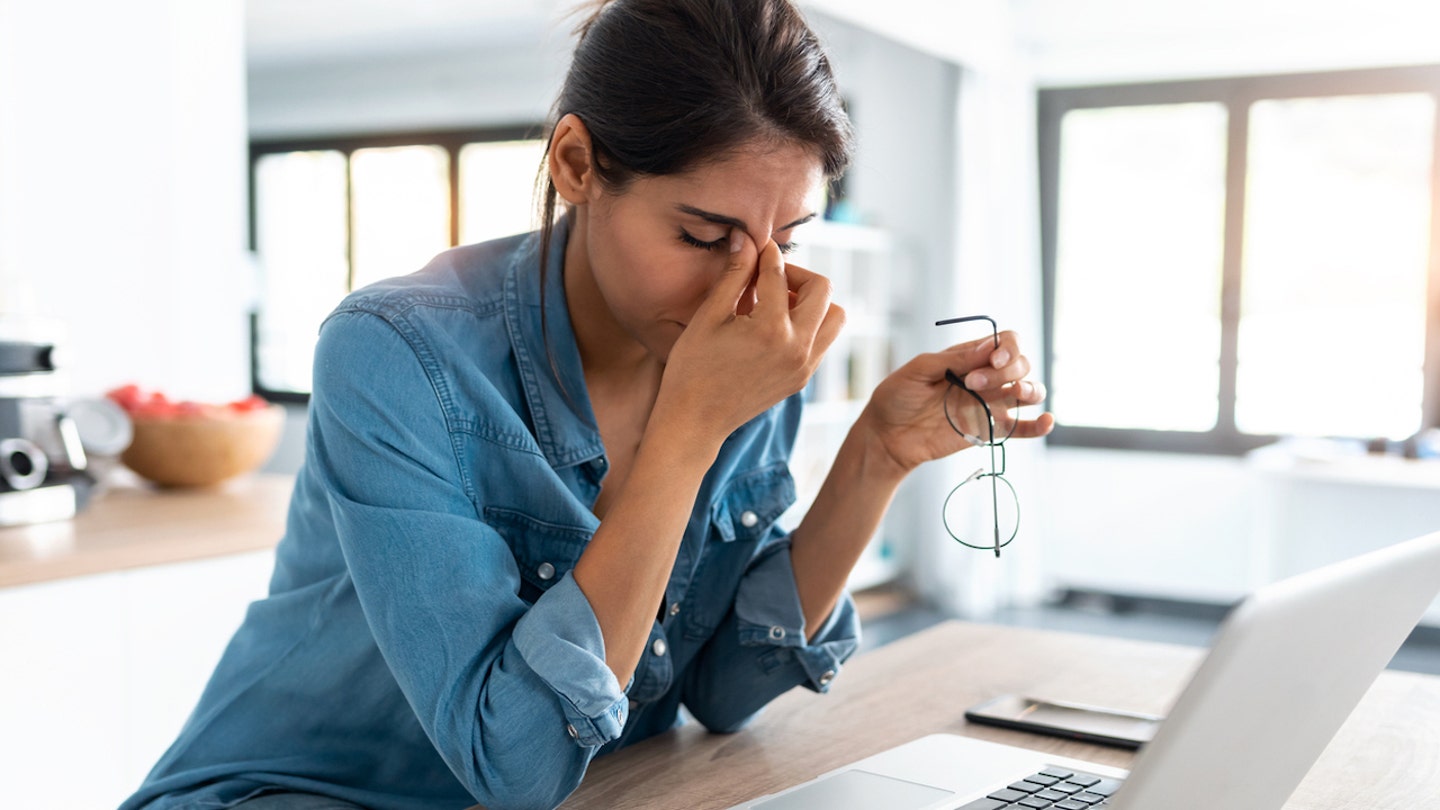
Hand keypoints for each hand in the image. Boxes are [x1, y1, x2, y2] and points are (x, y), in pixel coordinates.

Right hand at [656, 230, 845, 445]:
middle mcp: (797, 348)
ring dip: (812, 301)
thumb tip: (746, 238)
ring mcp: (804, 366)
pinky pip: (823, 340)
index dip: (765, 254)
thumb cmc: (692, 368)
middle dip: (797, 275)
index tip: (756, 246)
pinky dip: (808, 324)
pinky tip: (775, 325)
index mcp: (771, 329)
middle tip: (768, 277)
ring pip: (834, 316)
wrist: (694, 422)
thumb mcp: (709, 316)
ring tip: (777, 303)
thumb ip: (734, 275)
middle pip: (823, 290)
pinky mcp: (803, 378)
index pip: (779, 274)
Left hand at [857, 332, 1053, 474]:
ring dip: (1031, 389)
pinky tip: (1046, 421)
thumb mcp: (918, 370)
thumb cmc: (897, 397)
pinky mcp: (990, 430)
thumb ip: (954, 359)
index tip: (992, 359)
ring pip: (1029, 391)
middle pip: (1020, 364)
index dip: (1008, 348)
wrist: (887, 436)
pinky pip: (1022, 428)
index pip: (1006, 342)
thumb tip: (988, 348)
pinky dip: (1039, 425)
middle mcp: (986, 377)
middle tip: (973, 383)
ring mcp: (990, 404)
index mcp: (969, 356)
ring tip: (1017, 393)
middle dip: (1006, 370)